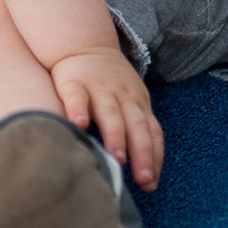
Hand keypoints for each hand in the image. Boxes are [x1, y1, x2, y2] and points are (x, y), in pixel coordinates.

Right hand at [50, 46, 163, 192]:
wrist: (83, 43)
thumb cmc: (109, 84)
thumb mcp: (129, 102)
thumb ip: (134, 131)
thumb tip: (144, 176)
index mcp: (138, 103)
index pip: (152, 131)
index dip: (153, 156)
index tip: (151, 184)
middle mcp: (123, 96)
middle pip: (136, 125)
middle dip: (142, 152)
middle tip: (143, 178)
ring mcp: (99, 88)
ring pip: (111, 113)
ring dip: (116, 136)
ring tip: (117, 159)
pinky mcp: (74, 82)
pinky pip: (77, 97)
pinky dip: (78, 110)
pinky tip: (78, 125)